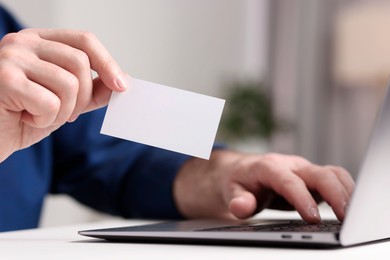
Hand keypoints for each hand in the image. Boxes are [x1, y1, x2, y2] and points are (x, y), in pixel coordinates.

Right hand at [0, 28, 127, 161]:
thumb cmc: (19, 119)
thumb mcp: (63, 103)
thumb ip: (89, 91)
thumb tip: (121, 82)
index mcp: (37, 42)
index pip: (83, 39)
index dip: (107, 62)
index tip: (122, 85)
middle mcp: (22, 42)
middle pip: (80, 62)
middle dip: (83, 97)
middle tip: (67, 114)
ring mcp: (11, 58)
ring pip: (69, 83)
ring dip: (63, 112)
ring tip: (39, 116)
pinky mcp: (4, 79)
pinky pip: (51, 102)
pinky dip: (46, 119)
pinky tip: (24, 118)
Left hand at [174, 150, 354, 222]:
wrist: (241, 171)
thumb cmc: (238, 181)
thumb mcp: (230, 192)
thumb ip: (238, 200)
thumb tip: (242, 207)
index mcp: (268, 167)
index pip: (289, 181)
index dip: (302, 198)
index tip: (313, 218)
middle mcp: (289, 165)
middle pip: (318, 173)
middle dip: (334, 193)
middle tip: (344, 216)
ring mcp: (302, 170)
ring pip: (331, 173)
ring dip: (344, 191)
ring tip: (351, 212)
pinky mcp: (311, 177)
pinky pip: (334, 179)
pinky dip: (344, 190)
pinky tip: (347, 205)